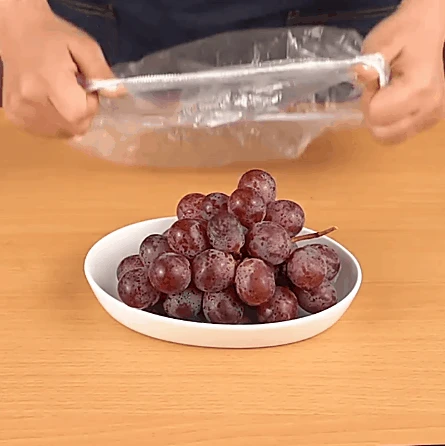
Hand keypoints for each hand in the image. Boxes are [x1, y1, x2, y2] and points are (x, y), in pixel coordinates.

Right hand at [0, 0, 120, 137]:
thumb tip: (119, 93)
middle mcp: (30, 101)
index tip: (85, 88)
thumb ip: (101, 72)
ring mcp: (20, 111)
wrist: (19, 32)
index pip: (80, 114)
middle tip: (75, 92)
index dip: (90, 105)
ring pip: (61, 133)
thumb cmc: (55, 38)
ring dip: (69, 120)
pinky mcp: (15, 116)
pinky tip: (51, 104)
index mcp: (47, 82)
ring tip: (62, 96)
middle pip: (73, 128)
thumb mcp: (85, 47)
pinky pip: (46, 132)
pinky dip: (56, 123)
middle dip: (82, 114)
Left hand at [359, 0, 444, 143]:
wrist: (431, 30)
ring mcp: (432, 118)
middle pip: (381, 133)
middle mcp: (429, 108)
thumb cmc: (406, 33)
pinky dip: (391, 123)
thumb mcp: (381, 41)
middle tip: (379, 90)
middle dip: (372, 113)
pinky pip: (399, 134)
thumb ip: (368, 62)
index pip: (375, 115)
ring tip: (388, 95)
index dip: (367, 98)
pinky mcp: (431, 121)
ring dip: (381, 120)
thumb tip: (361, 75)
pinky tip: (396, 103)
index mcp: (418, 89)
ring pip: (389, 138)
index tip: (375, 81)